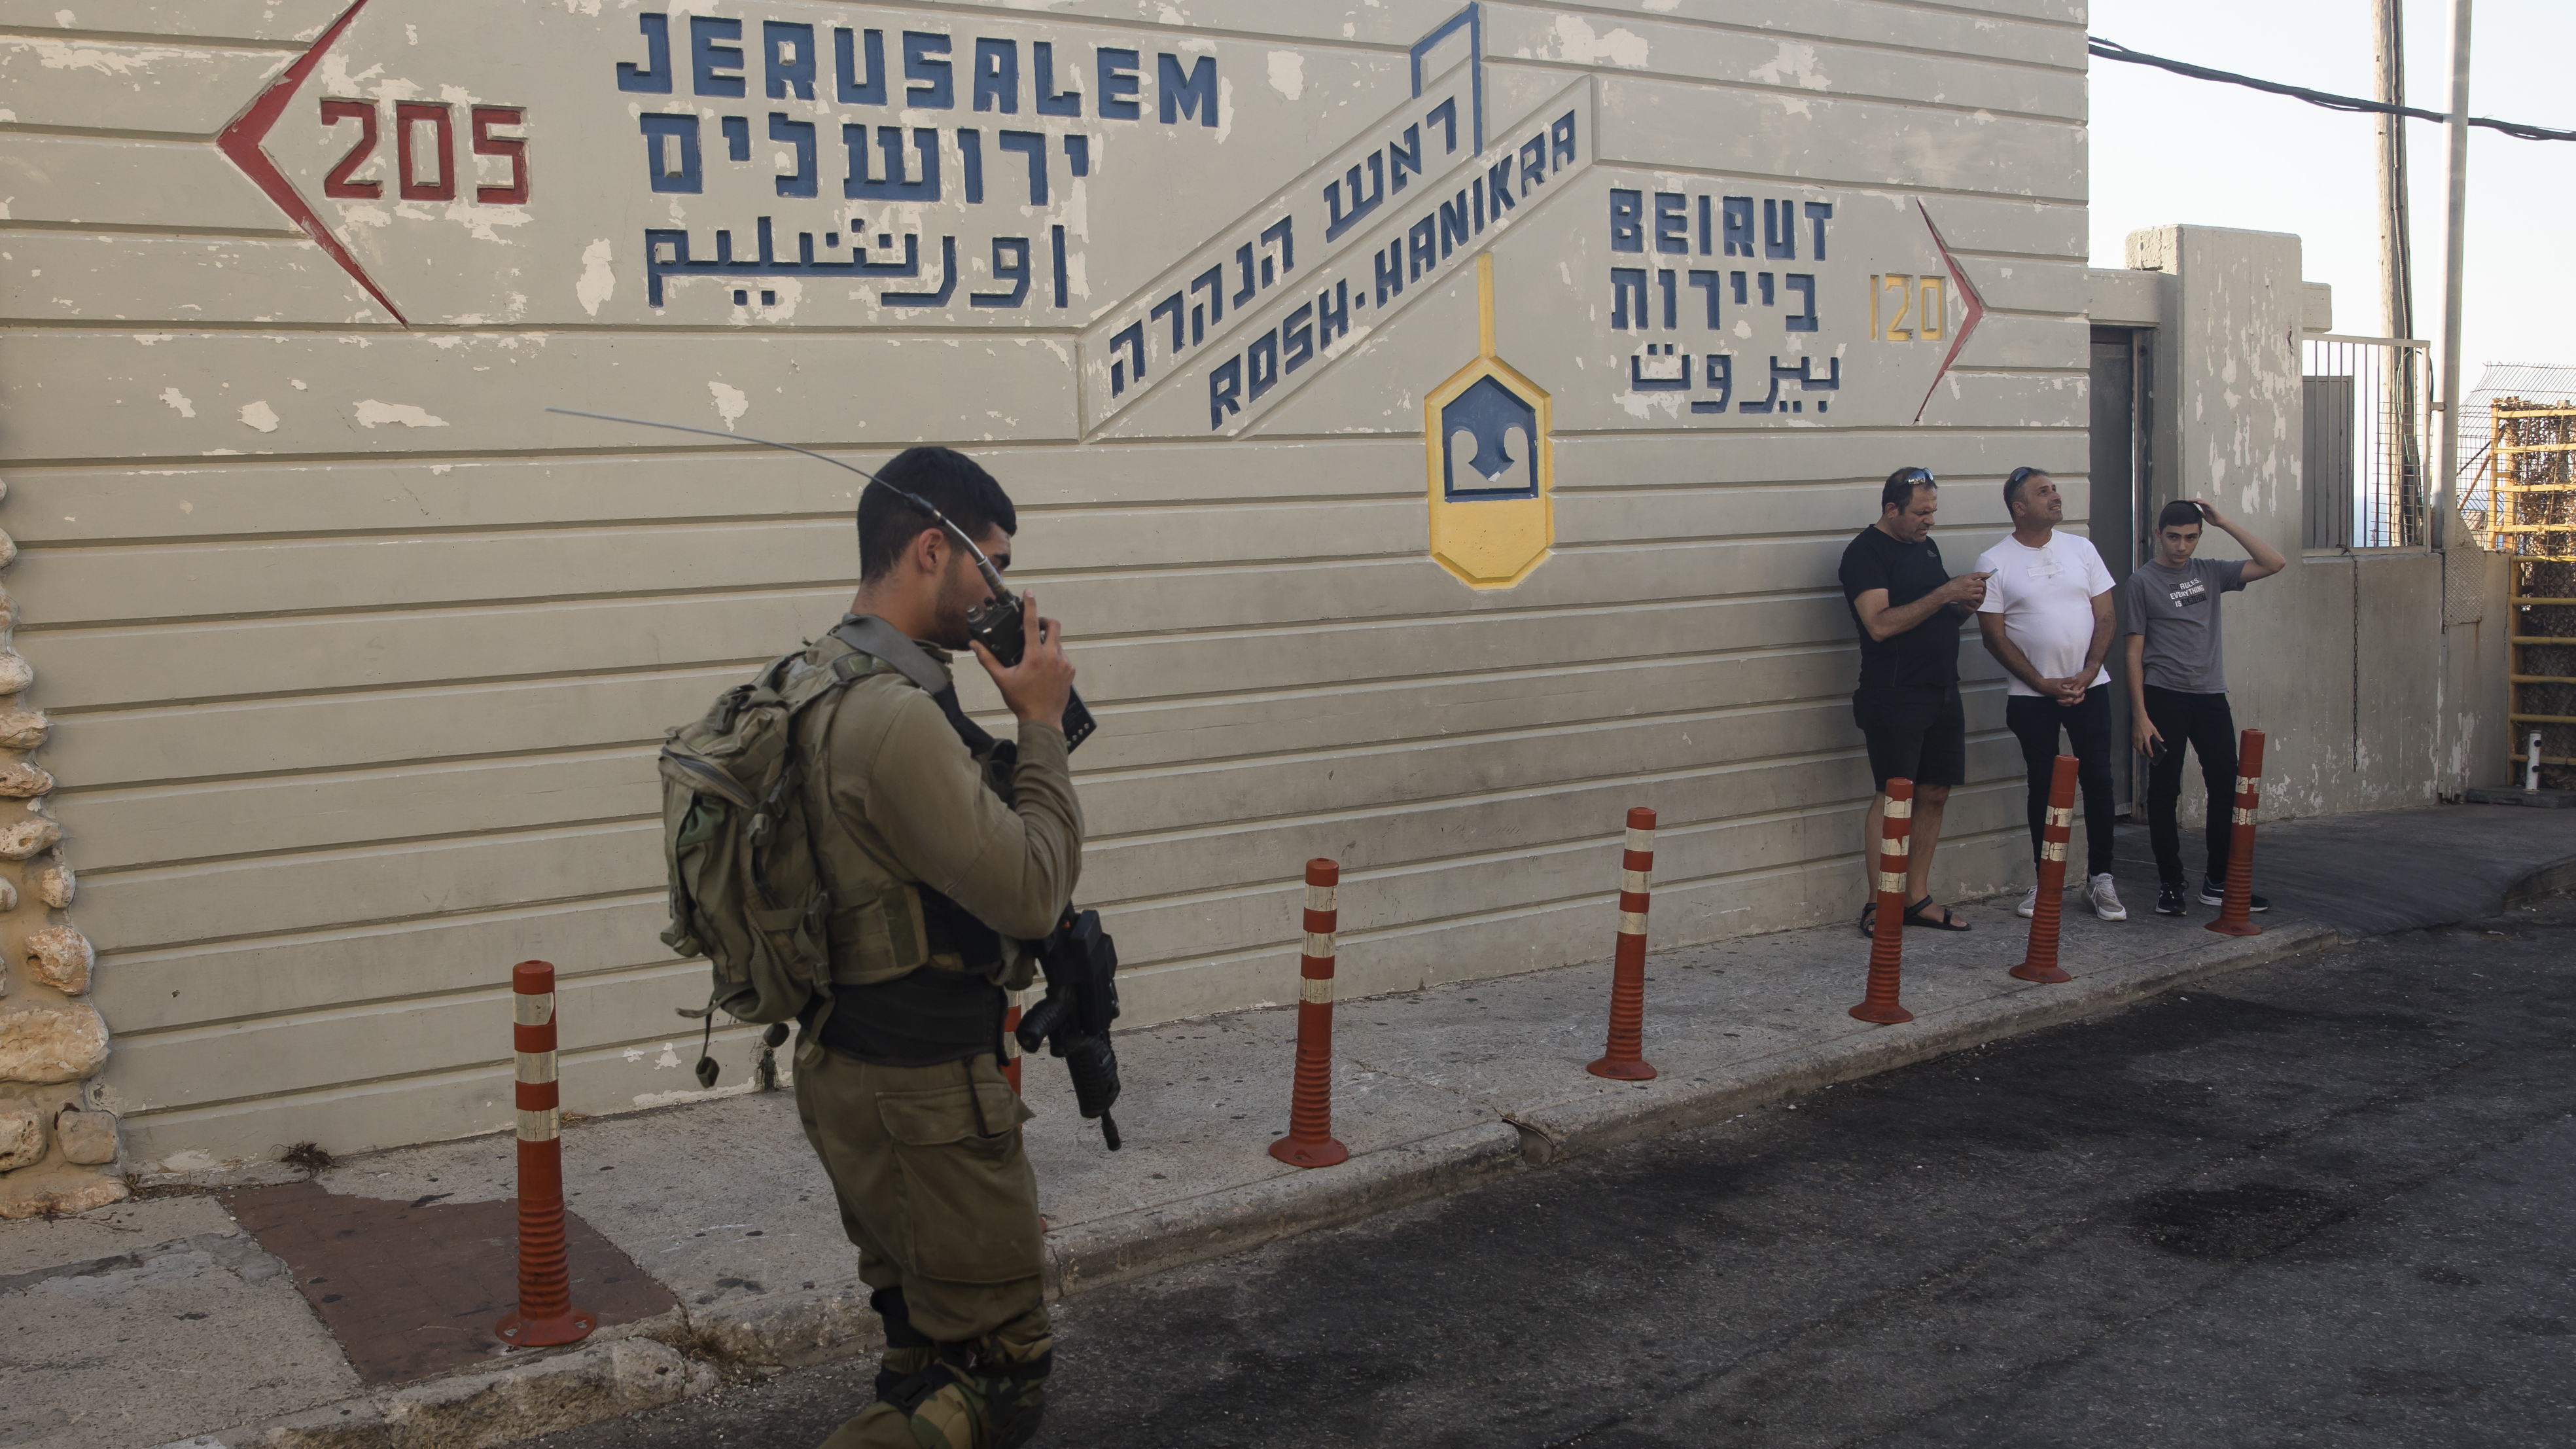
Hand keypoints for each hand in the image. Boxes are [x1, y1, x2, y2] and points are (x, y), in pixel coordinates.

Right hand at [971, 589, 1073, 730]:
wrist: (1043, 720)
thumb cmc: (1022, 701)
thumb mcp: (1002, 680)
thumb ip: (987, 660)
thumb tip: (974, 645)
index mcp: (1034, 656)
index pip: (1031, 623)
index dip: (1030, 605)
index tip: (1029, 592)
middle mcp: (1052, 657)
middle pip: (1053, 625)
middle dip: (1044, 621)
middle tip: (1034, 626)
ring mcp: (1064, 663)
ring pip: (1058, 642)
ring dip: (1048, 642)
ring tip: (1036, 655)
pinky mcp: (1070, 671)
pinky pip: (1063, 655)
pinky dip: (1054, 655)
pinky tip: (1044, 668)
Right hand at [1942, 571, 1990, 607]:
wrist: (1948, 592)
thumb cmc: (1952, 585)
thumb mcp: (1960, 577)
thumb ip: (1968, 577)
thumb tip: (1975, 577)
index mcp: (1967, 577)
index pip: (1979, 574)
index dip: (1985, 574)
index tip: (1989, 575)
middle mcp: (1969, 583)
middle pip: (1982, 583)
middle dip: (1982, 583)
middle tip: (1980, 584)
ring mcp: (1970, 590)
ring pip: (1980, 589)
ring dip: (1980, 589)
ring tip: (1976, 590)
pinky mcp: (1969, 597)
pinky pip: (1978, 595)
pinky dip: (1977, 595)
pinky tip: (1974, 594)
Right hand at [2049, 676, 2087, 705]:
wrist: (2041, 686)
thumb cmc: (2050, 682)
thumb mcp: (2059, 680)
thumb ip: (2068, 680)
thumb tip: (2076, 678)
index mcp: (2064, 692)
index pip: (2076, 694)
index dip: (2081, 691)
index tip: (2083, 687)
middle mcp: (2063, 697)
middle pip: (2074, 701)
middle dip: (2080, 698)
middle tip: (2083, 693)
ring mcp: (2060, 699)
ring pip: (2070, 703)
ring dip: (2076, 701)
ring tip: (2079, 697)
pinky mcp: (2057, 698)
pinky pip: (2065, 704)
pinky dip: (2069, 703)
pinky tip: (2070, 699)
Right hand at [2135, 717, 2162, 757]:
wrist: (2139, 718)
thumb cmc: (2147, 723)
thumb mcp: (2154, 729)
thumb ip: (2158, 735)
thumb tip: (2161, 740)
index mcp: (2146, 737)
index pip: (2148, 747)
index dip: (2149, 752)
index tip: (2151, 755)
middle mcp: (2140, 738)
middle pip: (2140, 748)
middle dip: (2142, 752)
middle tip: (2145, 754)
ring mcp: (2135, 737)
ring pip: (2135, 746)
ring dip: (2138, 750)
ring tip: (2141, 751)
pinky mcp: (2132, 735)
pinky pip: (2133, 743)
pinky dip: (2135, 745)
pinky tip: (2137, 745)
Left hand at [2187, 498, 2228, 529]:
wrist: (2219, 522)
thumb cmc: (2212, 519)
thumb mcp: (2204, 516)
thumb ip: (2200, 513)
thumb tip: (2195, 512)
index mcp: (2204, 508)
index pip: (2197, 503)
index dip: (2192, 502)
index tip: (2186, 503)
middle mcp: (2206, 506)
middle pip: (2198, 501)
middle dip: (2192, 500)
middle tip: (2186, 500)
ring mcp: (2209, 506)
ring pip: (2202, 501)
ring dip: (2196, 500)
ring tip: (2190, 500)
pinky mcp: (2212, 508)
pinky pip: (2207, 504)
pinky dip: (2202, 502)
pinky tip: (2198, 502)